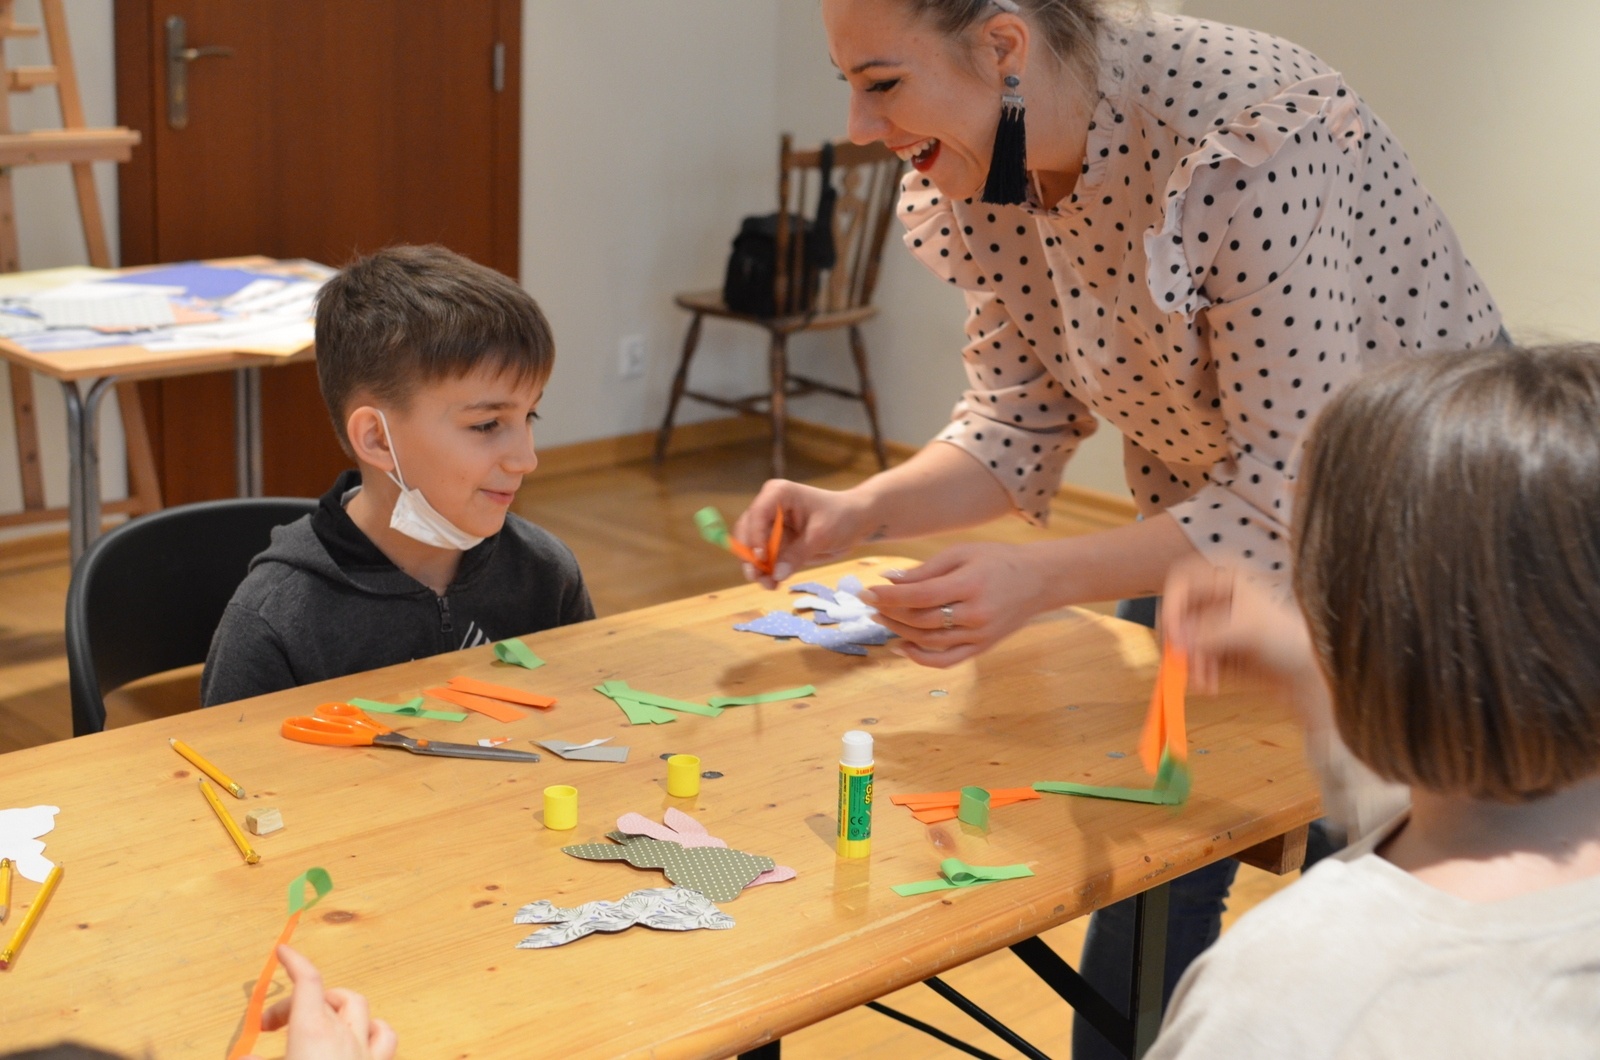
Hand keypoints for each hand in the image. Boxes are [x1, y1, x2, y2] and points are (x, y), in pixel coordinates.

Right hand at [246, 945, 396, 1059]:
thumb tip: (243, 1057)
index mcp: (313, 1032)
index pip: (307, 981)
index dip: (295, 961)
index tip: (282, 951)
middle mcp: (343, 1034)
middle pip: (323, 996)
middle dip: (295, 1002)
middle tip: (270, 1026)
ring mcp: (365, 1049)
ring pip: (357, 1006)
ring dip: (336, 1006)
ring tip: (315, 1022)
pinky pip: (384, 1034)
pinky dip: (370, 1027)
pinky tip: (357, 1037)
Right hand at [731, 479, 870, 586]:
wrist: (857, 522)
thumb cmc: (842, 517)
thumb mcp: (821, 535)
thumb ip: (797, 553)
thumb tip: (776, 574)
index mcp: (778, 494)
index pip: (756, 514)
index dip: (754, 537)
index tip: (762, 559)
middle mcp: (768, 508)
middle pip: (746, 532)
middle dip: (751, 556)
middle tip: (759, 578)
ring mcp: (770, 526)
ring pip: (751, 548)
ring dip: (756, 568)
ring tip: (769, 585)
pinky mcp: (776, 543)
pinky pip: (764, 560)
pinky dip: (765, 572)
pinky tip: (774, 583)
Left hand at [858, 543, 1054, 667]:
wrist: (1039, 580)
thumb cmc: (998, 560)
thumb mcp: (962, 553)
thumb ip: (926, 569)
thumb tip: (890, 580)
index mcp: (969, 584)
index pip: (919, 595)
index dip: (888, 596)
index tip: (866, 592)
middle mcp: (975, 614)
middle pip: (920, 620)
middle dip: (890, 613)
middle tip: (870, 604)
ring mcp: (979, 635)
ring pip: (929, 641)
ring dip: (900, 632)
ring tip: (882, 618)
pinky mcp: (982, 648)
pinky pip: (946, 660)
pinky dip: (921, 658)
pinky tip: (902, 646)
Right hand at [1159, 557, 1316, 693]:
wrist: (1308, 672)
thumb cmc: (1289, 638)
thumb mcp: (1248, 629)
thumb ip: (1209, 632)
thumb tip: (1176, 640)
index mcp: (1225, 579)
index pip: (1182, 580)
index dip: (1172, 603)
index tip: (1172, 632)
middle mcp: (1214, 598)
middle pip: (1177, 613)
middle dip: (1180, 641)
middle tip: (1183, 662)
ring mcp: (1212, 625)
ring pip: (1181, 641)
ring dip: (1189, 663)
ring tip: (1205, 682)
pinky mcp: (1212, 649)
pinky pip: (1191, 659)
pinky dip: (1197, 673)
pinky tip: (1210, 684)